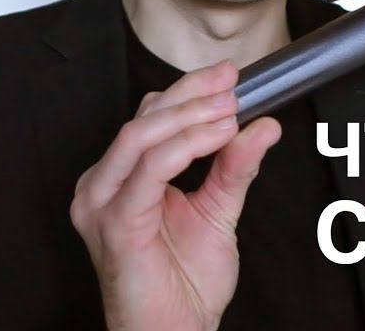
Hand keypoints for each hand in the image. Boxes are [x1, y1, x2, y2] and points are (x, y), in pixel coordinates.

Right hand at [70, 61, 281, 330]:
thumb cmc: (183, 286)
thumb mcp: (218, 211)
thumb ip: (235, 167)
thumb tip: (262, 126)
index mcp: (120, 178)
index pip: (149, 117)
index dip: (189, 91)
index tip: (229, 77)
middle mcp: (102, 186)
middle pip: (143, 118)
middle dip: (192, 95)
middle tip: (232, 86)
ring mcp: (102, 204)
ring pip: (141, 136)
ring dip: (190, 117)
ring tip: (229, 112)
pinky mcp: (116, 224)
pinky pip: (148, 170)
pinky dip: (185, 147)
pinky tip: (217, 138)